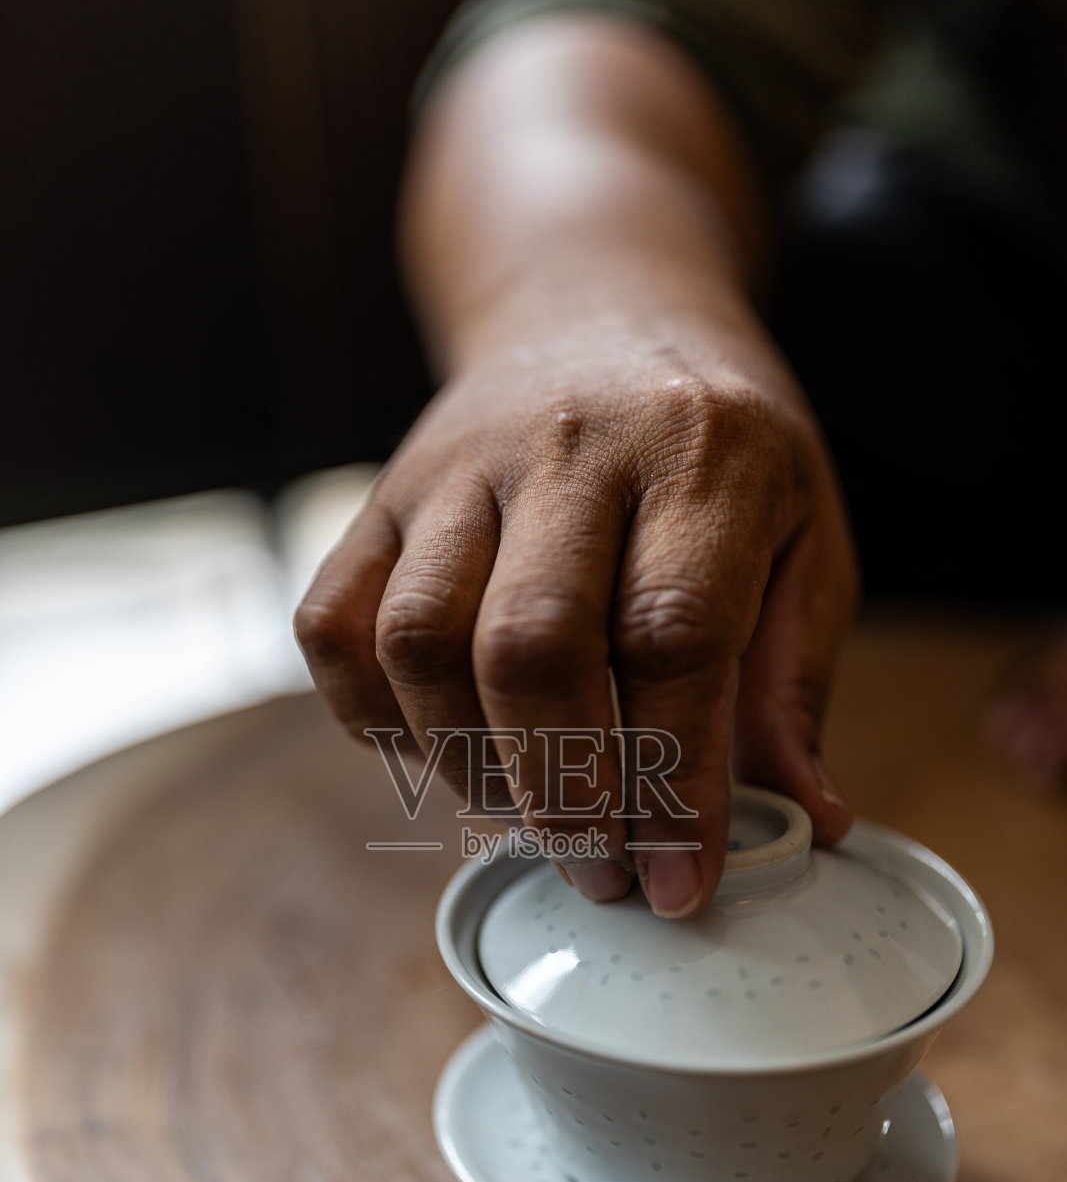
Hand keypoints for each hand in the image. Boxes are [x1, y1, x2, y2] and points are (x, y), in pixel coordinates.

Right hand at [296, 320, 856, 916]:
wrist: (594, 300)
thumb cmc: (714, 441)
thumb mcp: (800, 532)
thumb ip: (792, 679)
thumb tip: (808, 822)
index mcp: (700, 455)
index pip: (674, 636)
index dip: (675, 781)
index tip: (680, 881)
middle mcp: (568, 448)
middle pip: (531, 647)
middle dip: (564, 795)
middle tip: (601, 870)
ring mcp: (456, 468)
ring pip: (418, 642)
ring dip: (469, 768)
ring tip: (529, 815)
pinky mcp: (381, 496)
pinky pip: (335, 626)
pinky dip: (373, 717)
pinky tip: (442, 748)